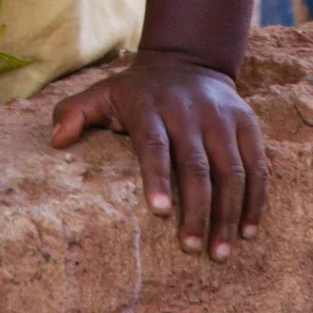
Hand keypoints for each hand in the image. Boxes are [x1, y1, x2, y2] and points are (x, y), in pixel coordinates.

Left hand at [51, 49, 266, 261]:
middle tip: (190, 249)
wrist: (188, 60)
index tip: (160, 212)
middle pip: (197, 166)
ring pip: (232, 171)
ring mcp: (222, 119)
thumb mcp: (102, 93)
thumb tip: (55, 141)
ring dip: (228, 214)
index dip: (158, 178)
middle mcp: (190, 112)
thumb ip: (74, 113)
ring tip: (219, 252)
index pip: (155, 145)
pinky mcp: (247, 125)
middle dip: (196, 211)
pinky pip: (257, 166)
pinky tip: (248, 231)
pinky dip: (255, 200)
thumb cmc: (137, 91)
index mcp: (151, 108)